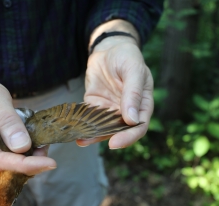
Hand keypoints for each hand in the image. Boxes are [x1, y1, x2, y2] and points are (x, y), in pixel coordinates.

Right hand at [0, 77, 55, 181]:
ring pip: (8, 172)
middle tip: (46, 147)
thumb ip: (7, 120)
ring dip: (29, 161)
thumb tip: (22, 147)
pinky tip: (34, 146)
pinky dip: (25, 158)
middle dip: (30, 164)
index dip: (23, 165)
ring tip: (40, 143)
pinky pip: (9, 166)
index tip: (49, 163)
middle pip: (3, 171)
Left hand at [82, 32, 153, 148]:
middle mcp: (127, 112)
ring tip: (81, 141)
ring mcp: (111, 110)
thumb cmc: (127, 56)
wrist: (109, 48)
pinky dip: (84, 126)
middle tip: (93, 142)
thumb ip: (133, 94)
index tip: (115, 143)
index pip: (139, 127)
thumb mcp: (133, 70)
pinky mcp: (96, 106)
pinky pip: (91, 119)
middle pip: (121, 132)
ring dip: (93, 136)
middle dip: (108, 139)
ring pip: (104, 128)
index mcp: (142, 105)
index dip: (128, 137)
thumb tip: (132, 120)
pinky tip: (76, 131)